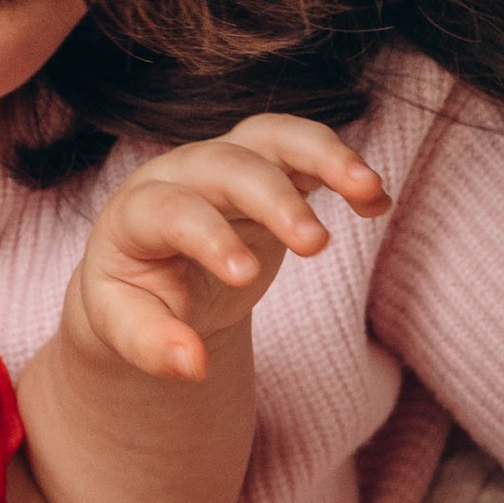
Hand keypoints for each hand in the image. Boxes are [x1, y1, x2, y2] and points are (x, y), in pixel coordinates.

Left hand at [73, 114, 386, 383]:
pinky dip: (342, 166)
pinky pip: (306, 148)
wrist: (151, 269)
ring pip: (273, 136)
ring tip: (369, 188)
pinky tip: (377, 202)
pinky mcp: (266, 165)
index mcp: (135, 212)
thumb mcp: (126, 326)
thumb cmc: (136, 298)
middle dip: (273, 199)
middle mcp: (180, 173)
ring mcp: (226, 161)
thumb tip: (192, 366)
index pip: (170, 211)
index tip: (246, 275)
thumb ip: (151, 344)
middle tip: (315, 245)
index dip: (209, 237)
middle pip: (227, 165)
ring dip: (324, 155)